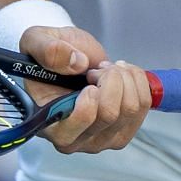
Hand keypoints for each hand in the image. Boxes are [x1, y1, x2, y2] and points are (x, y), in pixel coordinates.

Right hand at [20, 25, 153, 154]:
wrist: (70, 58)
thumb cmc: (51, 56)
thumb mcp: (37, 41)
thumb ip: (48, 50)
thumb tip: (76, 63)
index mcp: (48, 125)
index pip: (72, 130)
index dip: (87, 103)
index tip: (87, 79)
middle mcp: (75, 139)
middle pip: (109, 114)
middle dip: (110, 79)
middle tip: (96, 68)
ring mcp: (102, 138)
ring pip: (130, 109)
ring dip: (124, 78)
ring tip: (108, 69)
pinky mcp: (124, 129)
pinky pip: (143, 105)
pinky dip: (137, 81)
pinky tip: (122, 74)